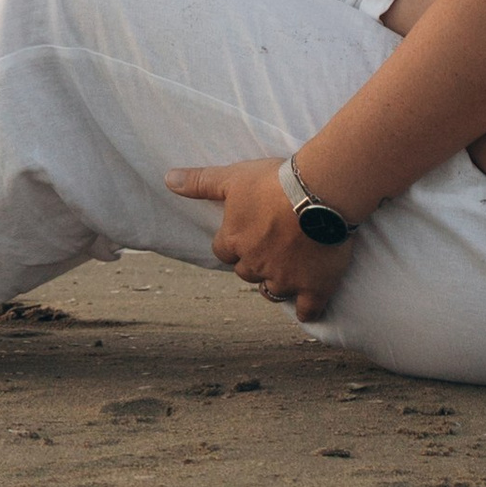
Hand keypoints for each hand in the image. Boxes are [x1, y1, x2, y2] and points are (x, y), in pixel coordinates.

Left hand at [165, 158, 355, 321]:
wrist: (317, 193)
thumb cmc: (273, 182)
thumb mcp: (232, 177)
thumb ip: (200, 182)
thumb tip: (168, 179)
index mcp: (234, 241)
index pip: (223, 251)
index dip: (232, 243)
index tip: (245, 233)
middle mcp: (254, 265)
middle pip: (245, 272)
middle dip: (253, 262)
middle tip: (269, 246)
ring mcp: (284, 279)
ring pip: (271, 291)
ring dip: (274, 283)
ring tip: (285, 272)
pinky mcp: (314, 287)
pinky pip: (306, 309)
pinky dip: (306, 309)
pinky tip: (307, 306)